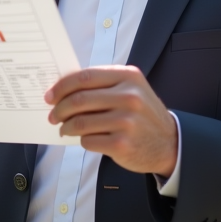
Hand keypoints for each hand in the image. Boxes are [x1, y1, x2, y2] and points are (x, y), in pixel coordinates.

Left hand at [45, 65, 177, 176]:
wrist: (170, 143)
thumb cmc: (142, 114)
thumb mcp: (131, 90)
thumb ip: (103, 85)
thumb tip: (63, 90)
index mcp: (128, 77)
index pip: (84, 77)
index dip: (62, 87)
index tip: (50, 95)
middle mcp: (129, 97)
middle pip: (78, 100)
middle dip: (59, 109)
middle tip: (53, 115)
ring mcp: (126, 121)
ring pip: (80, 122)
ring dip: (66, 127)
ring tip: (64, 129)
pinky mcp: (122, 144)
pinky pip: (88, 141)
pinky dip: (81, 141)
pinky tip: (84, 139)